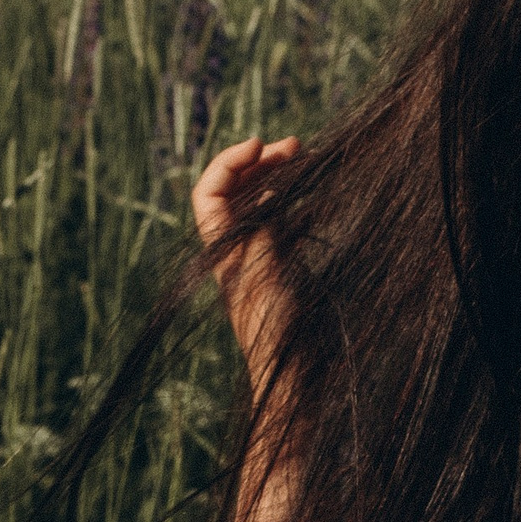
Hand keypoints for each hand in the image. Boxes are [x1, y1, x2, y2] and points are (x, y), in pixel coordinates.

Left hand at [192, 134, 302, 401]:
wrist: (294, 375)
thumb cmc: (276, 333)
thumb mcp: (267, 276)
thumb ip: (263, 232)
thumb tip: (266, 191)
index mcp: (222, 251)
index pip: (209, 193)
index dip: (229, 163)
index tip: (261, 146)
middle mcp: (237, 251)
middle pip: (236, 192)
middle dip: (260, 162)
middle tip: (295, 146)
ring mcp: (260, 259)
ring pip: (260, 204)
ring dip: (277, 177)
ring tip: (304, 156)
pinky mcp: (283, 270)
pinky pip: (281, 223)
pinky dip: (292, 201)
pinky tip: (312, 192)